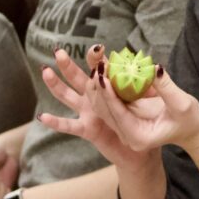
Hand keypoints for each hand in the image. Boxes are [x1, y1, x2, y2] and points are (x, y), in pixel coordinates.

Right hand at [38, 46, 160, 173]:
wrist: (142, 149)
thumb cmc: (147, 122)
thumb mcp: (150, 101)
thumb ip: (151, 86)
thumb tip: (156, 68)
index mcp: (109, 88)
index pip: (100, 69)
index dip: (96, 59)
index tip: (98, 49)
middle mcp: (96, 99)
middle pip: (79, 79)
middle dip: (68, 65)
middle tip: (58, 51)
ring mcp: (90, 114)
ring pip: (69, 97)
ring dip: (56, 85)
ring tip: (45, 71)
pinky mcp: (89, 130)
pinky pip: (71, 126)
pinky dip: (57, 122)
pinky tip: (43, 116)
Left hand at [84, 61, 198, 154]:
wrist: (191, 129)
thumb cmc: (190, 120)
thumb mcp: (182, 103)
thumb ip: (166, 87)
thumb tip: (154, 68)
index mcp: (139, 136)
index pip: (118, 114)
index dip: (109, 95)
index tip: (102, 77)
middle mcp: (127, 134)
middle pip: (105, 111)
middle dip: (100, 88)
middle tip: (99, 65)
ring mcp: (125, 126)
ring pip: (104, 106)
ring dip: (101, 86)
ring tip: (101, 64)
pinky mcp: (126, 116)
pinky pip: (113, 100)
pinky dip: (109, 86)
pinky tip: (108, 68)